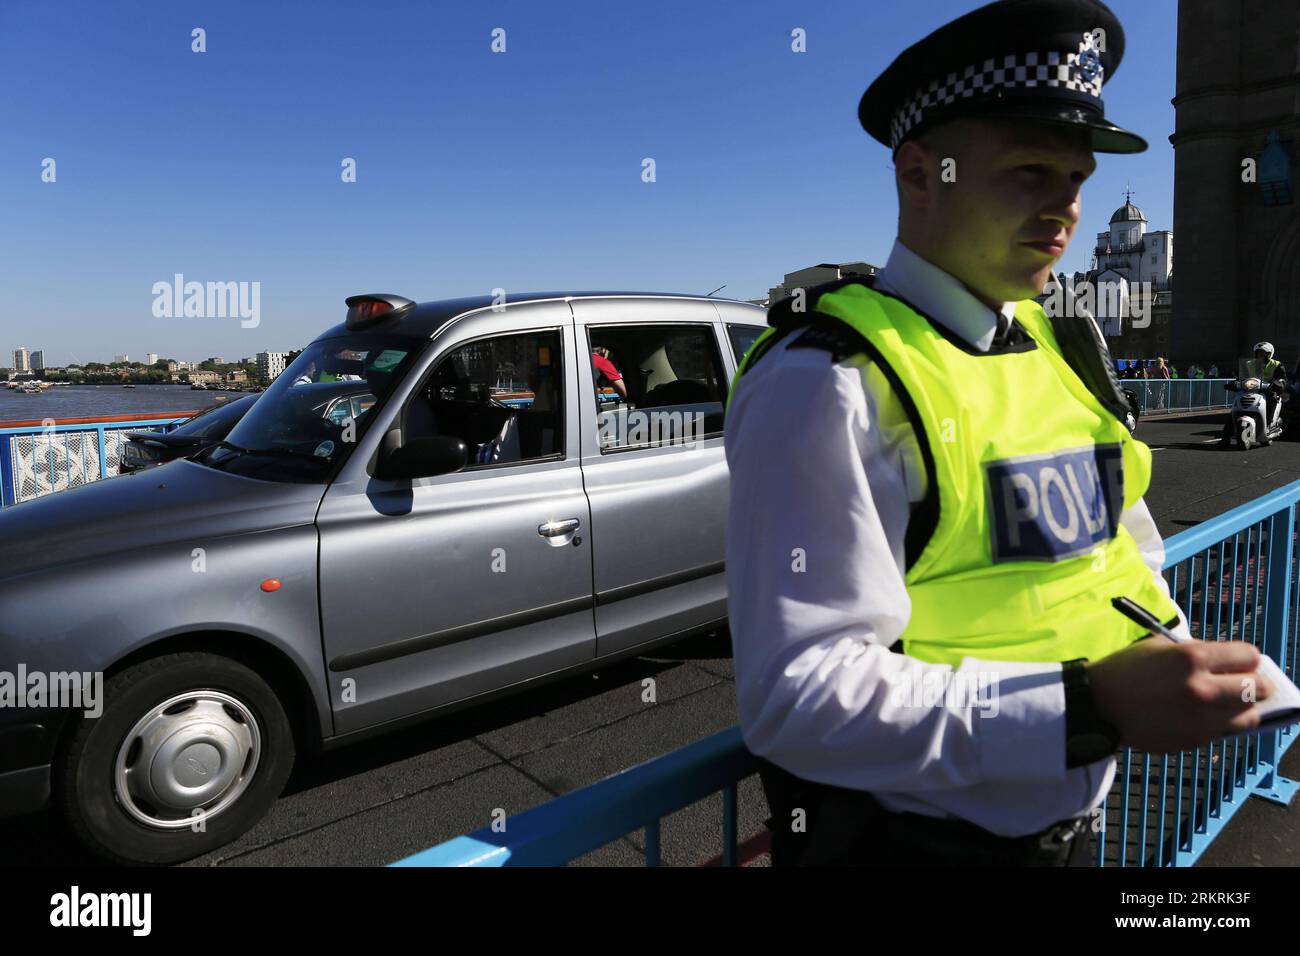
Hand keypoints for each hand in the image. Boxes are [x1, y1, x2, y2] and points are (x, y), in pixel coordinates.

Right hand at [1087, 636, 1272, 753]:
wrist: (1098, 704)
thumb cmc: (1126, 670)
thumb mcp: (1160, 647)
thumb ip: (1198, 652)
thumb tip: (1230, 664)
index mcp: (1192, 657)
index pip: (1250, 656)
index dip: (1245, 658)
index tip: (1238, 663)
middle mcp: (1202, 688)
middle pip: (1259, 688)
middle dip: (1253, 684)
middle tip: (1241, 684)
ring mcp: (1201, 717)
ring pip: (1250, 716)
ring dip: (1241, 708)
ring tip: (1225, 704)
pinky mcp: (1195, 739)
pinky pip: (1225, 732)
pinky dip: (1221, 724)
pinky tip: (1201, 715)